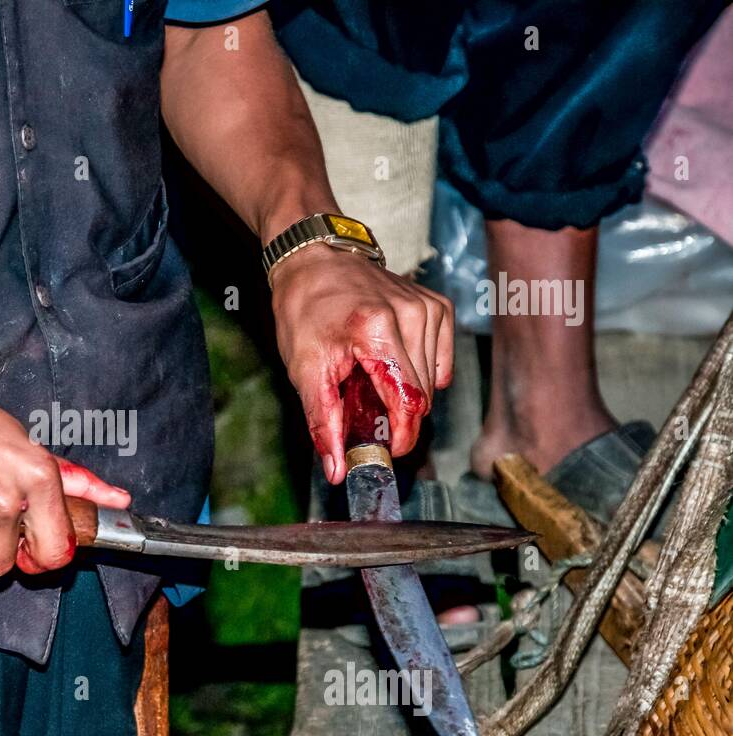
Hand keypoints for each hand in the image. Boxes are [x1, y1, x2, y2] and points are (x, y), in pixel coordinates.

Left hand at [270, 244, 453, 483]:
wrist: (314, 258)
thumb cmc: (304, 309)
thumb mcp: (303, 369)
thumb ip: (323, 422)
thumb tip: (337, 469)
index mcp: (376, 330)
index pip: (408, 401)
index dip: (402, 436)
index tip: (387, 452)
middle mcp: (410, 315)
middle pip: (422, 395)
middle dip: (397, 416)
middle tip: (365, 414)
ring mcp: (428, 307)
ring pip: (433, 381)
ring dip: (406, 393)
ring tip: (371, 380)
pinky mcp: (437, 304)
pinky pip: (442, 358)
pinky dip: (423, 372)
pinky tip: (395, 365)